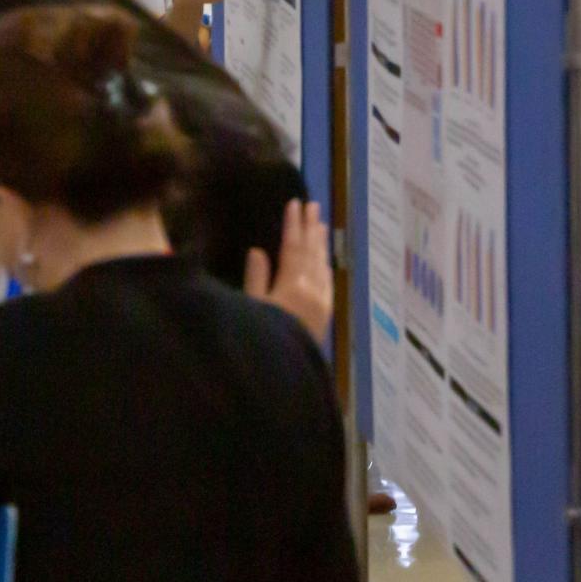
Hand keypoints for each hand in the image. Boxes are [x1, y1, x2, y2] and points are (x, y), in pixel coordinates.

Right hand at [245, 199, 332, 337]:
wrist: (284, 378)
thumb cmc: (262, 341)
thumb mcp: (252, 309)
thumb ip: (256, 280)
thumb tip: (258, 251)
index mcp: (292, 285)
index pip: (293, 247)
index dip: (293, 225)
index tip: (293, 203)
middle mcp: (312, 290)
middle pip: (312, 252)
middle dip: (311, 228)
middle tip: (313, 205)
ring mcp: (322, 303)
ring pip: (322, 266)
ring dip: (320, 244)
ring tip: (320, 224)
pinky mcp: (325, 316)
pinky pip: (328, 282)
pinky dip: (324, 266)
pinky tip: (324, 261)